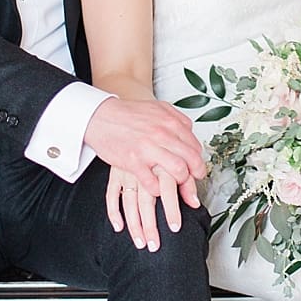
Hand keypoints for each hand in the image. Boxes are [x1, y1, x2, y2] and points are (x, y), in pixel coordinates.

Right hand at [85, 97, 204, 246]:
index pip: (194, 147)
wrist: (102, 117)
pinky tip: (156, 191)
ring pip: (177, 172)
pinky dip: (157, 190)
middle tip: (191, 187)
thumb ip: (176, 119)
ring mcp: (148, 149)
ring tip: (176, 191)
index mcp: (171, 123)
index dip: (198, 163)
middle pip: (190, 161)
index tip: (197, 172)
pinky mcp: (133, 162)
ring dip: (180, 183)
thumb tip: (191, 133)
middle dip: (194, 177)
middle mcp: (162, 135)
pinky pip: (152, 183)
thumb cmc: (129, 114)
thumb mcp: (158, 109)